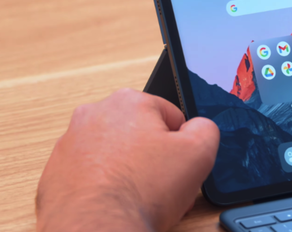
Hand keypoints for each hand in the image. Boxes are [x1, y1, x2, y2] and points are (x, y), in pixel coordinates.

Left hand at [36, 89, 219, 231]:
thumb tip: (198, 127)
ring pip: (115, 154)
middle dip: (154, 157)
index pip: (170, 116)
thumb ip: (206, 128)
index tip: (179, 164)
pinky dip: (105, 187)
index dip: (181, 144)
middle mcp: (94, 116)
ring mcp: (70, 145)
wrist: (96, 231)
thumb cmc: (141, 193)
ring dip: (130, 172)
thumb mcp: (199, 152)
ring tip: (140, 199)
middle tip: (162, 184)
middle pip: (140, 134)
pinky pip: (92, 175)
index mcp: (129, 102)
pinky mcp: (56, 174)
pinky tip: (117, 204)